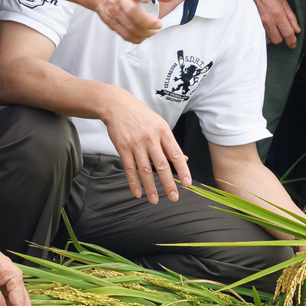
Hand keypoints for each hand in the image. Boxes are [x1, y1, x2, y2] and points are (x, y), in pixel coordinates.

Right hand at [91, 0, 171, 43]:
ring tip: (153, 31)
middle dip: (148, 22)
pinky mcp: (110, 21)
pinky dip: (136, 38)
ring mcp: (113, 10)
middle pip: (132, 11)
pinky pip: (124, 33)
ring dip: (144, 32)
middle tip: (158, 24)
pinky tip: (143, 35)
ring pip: (129, 26)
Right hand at [102, 89, 190, 203]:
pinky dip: (133, 183)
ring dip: (150, 187)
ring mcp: (136, 144)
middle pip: (161, 165)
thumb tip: (184, 159)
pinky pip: (129, 169)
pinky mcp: (123, 148)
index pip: (176, 154)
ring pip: (145, 170)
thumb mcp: (160, 124)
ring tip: (155, 200)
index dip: (183, 170)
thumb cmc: (142, 116)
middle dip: (169, 184)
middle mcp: (151, 138)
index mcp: (163, 132)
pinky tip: (138, 193)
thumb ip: (170, 143)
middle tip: (174, 197)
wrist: (118, 106)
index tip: (187, 184)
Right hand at [229, 0, 299, 46]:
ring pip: (267, 40)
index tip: (293, 45)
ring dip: (271, 36)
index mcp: (278, 14)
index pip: (288, 33)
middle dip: (281, 38)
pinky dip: (263, 34)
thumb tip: (297, 30)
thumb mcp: (283, 2)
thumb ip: (291, 17)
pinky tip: (264, 28)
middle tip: (281, 32)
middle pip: (277, 40)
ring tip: (271, 28)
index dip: (292, 42)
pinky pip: (259, 36)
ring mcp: (258, 23)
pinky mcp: (251, 24)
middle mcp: (268, 21)